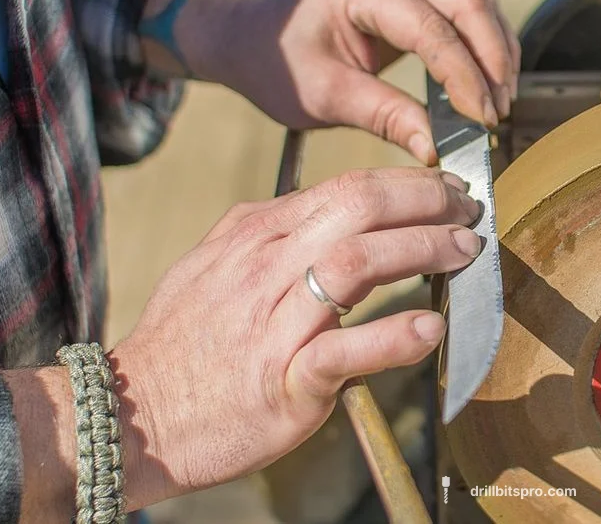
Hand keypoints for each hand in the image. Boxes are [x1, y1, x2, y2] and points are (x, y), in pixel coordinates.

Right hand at [109, 167, 479, 506]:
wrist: (132, 416)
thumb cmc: (181, 345)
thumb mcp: (212, 265)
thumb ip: (266, 233)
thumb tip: (319, 208)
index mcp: (254, 235)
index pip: (344, 188)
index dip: (405, 183)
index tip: (443, 190)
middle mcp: (264, 268)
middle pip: (357, 208)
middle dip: (424, 201)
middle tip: (467, 211)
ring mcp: (273, 324)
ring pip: (356, 264)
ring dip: (422, 251)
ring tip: (463, 252)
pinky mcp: (283, 380)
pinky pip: (343, 350)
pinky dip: (392, 336)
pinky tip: (430, 327)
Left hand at [177, 0, 520, 164]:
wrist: (254, 36)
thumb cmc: (277, 62)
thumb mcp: (322, 96)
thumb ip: (383, 116)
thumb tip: (435, 149)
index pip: (433, 29)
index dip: (464, 77)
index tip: (481, 121)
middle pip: (470, 3)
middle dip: (493, 61)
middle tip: (497, 115)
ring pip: (478, 3)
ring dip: (496, 53)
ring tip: (497, 106)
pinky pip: (469, 12)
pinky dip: (485, 48)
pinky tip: (486, 87)